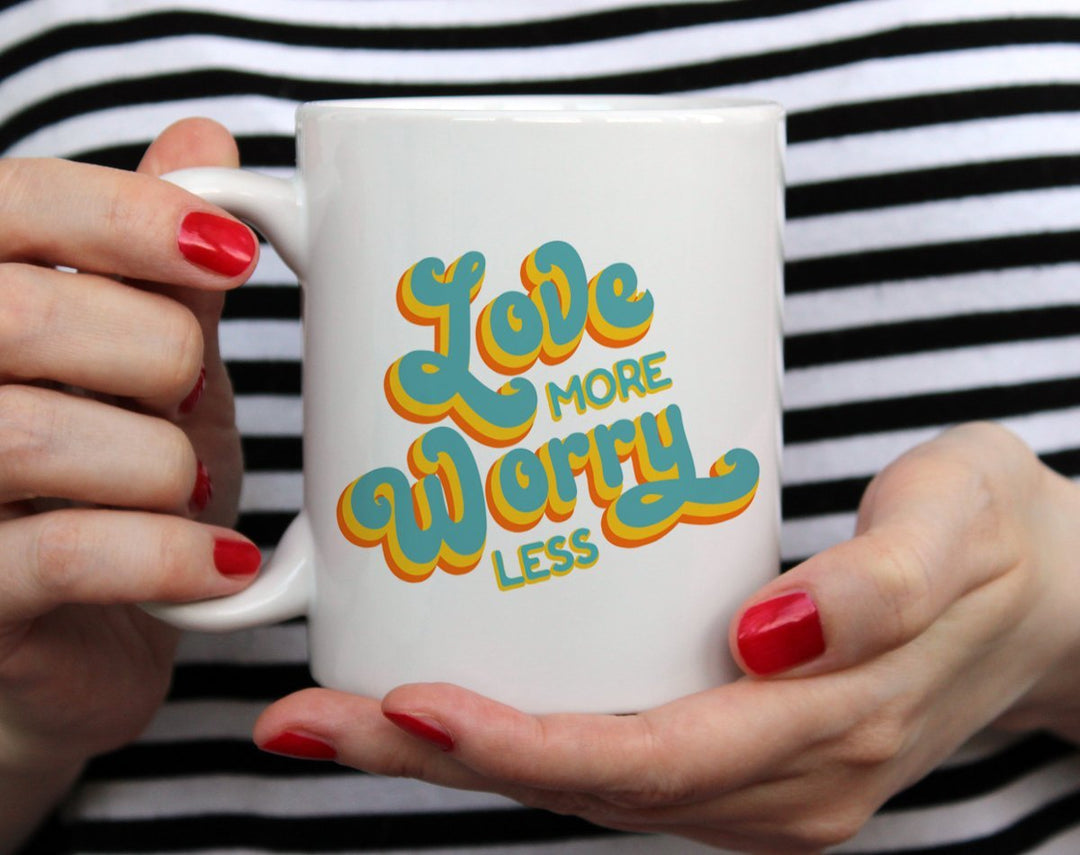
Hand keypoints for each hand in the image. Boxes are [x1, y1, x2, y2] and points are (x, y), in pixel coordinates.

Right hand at [0, 120, 260, 847]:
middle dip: (157, 355)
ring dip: (160, 464)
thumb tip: (207, 138)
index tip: (235, 253)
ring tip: (188, 487)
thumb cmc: (116, 485)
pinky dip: (170, 555)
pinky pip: (66, 554)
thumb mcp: (150, 364)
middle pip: (27, 314)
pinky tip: (220, 566)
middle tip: (188, 399)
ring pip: (32, 435)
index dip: (125, 214)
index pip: (7, 204)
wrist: (83, 641)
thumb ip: (162, 266)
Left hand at [253, 422, 1079, 852]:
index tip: (408, 704)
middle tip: (311, 719)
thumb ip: (877, 589)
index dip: (522, 745)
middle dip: (441, 758)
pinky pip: (620, 761)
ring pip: (591, 786)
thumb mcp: (957, 528)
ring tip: (346, 712)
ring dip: (462, 755)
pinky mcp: (753, 750)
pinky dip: (525, 740)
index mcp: (826, 739)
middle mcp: (782, 785)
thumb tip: (769, 637)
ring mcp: (765, 781)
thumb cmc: (998, 540)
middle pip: (587, 787)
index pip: (645, 764)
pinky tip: (459, 703)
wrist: (1056, 592)